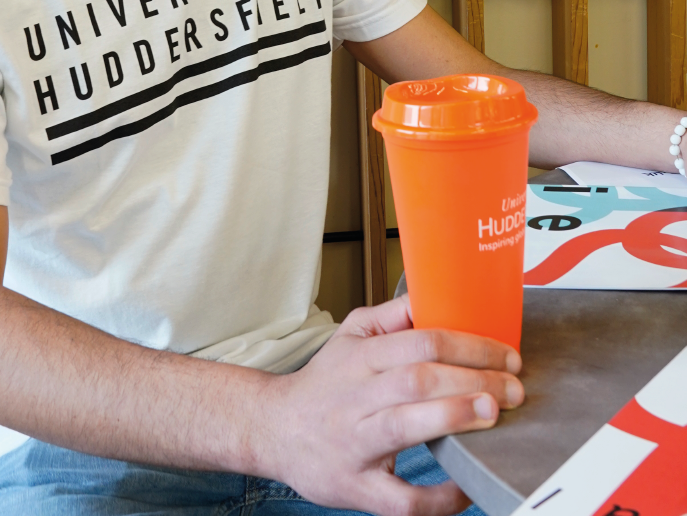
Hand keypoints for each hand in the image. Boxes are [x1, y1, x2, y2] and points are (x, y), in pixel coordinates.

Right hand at [265, 296, 523, 515]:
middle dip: (472, 380)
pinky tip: (466, 483)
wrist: (275, 430)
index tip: (506, 355)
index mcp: (361, 358)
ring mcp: (356, 443)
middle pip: (418, 379)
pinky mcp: (357, 487)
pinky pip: (400, 499)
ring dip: (453, 416)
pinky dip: (438, 497)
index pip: (420, 341)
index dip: (468, 346)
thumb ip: (391, 317)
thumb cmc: (325, 383)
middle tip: (514, 388)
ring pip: (406, 426)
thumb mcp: (350, 336)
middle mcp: (357, 397)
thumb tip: (433, 294)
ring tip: (492, 413)